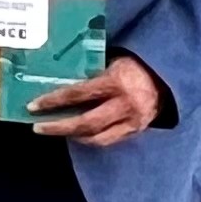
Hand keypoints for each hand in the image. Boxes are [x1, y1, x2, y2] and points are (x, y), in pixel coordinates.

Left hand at [27, 50, 164, 146]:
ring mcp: (133, 120)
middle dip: (59, 127)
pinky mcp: (137, 130)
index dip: (53, 101)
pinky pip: (110, 140)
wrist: (167, 76)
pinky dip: (91, 139)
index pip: (78, 94)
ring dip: (72, 136)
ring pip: (97, 137)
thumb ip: (89, 73)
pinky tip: (77, 135)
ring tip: (54, 131)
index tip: (33, 105)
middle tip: (37, 127)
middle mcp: (125, 104)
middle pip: (86, 122)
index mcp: (115, 82)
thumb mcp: (110, 61)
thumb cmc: (132, 64)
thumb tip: (55, 78)